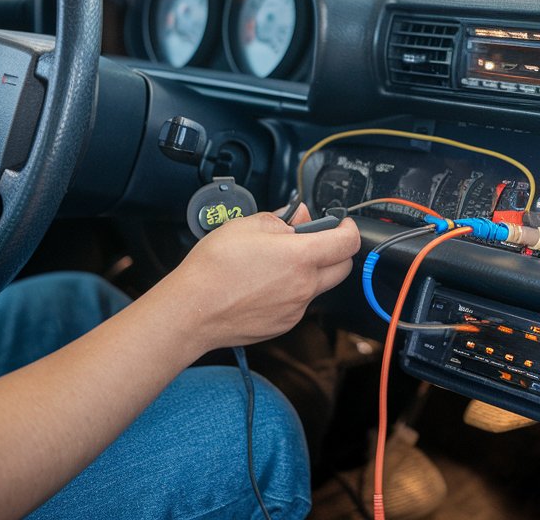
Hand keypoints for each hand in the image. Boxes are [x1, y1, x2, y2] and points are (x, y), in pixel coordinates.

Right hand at [155, 207, 360, 351]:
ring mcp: (296, 309)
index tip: (341, 224)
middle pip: (342, 267)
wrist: (191, 310)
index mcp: (301, 257)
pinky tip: (266, 285)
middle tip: (314, 241)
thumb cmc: (213, 268)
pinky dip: (293, 291)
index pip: (347, 242)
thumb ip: (282, 219)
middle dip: (335, 251)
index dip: (348, 229)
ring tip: (278, 264)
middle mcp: (304, 286)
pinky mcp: (284, 325)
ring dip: (311, 272)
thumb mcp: (246, 225)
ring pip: (319, 286)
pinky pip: (300, 303)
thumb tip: (300, 215)